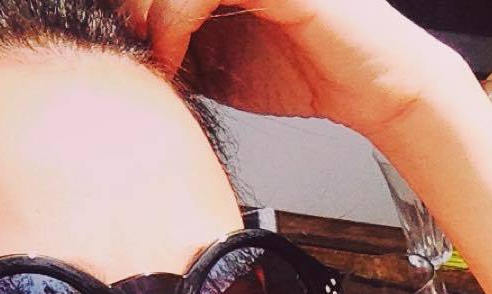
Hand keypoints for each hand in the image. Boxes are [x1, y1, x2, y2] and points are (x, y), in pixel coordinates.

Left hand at [121, 0, 464, 136]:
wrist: (375, 87)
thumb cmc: (310, 74)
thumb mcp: (222, 66)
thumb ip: (179, 48)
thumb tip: (126, 56)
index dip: (126, 8)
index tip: (116, 42)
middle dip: (125, 7)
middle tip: (120, 46)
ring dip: (140, 12)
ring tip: (146, 55)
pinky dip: (170, 20)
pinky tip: (169, 53)